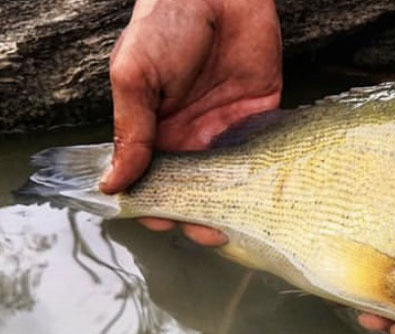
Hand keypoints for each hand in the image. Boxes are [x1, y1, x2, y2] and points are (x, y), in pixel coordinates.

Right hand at [102, 0, 282, 245]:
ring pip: (229, 181)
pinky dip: (265, 177)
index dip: (155, 204)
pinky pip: (263, 155)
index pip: (153, 180)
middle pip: (194, 189)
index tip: (162, 222)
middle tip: (207, 233)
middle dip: (197, 214)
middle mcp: (190, 135)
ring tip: (238, 226)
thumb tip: (113, 183)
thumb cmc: (165, 24)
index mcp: (154, 129)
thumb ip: (130, 130)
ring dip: (232, 205)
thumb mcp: (135, 77)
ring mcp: (225, 129)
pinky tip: (267, 200)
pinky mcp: (259, 117)